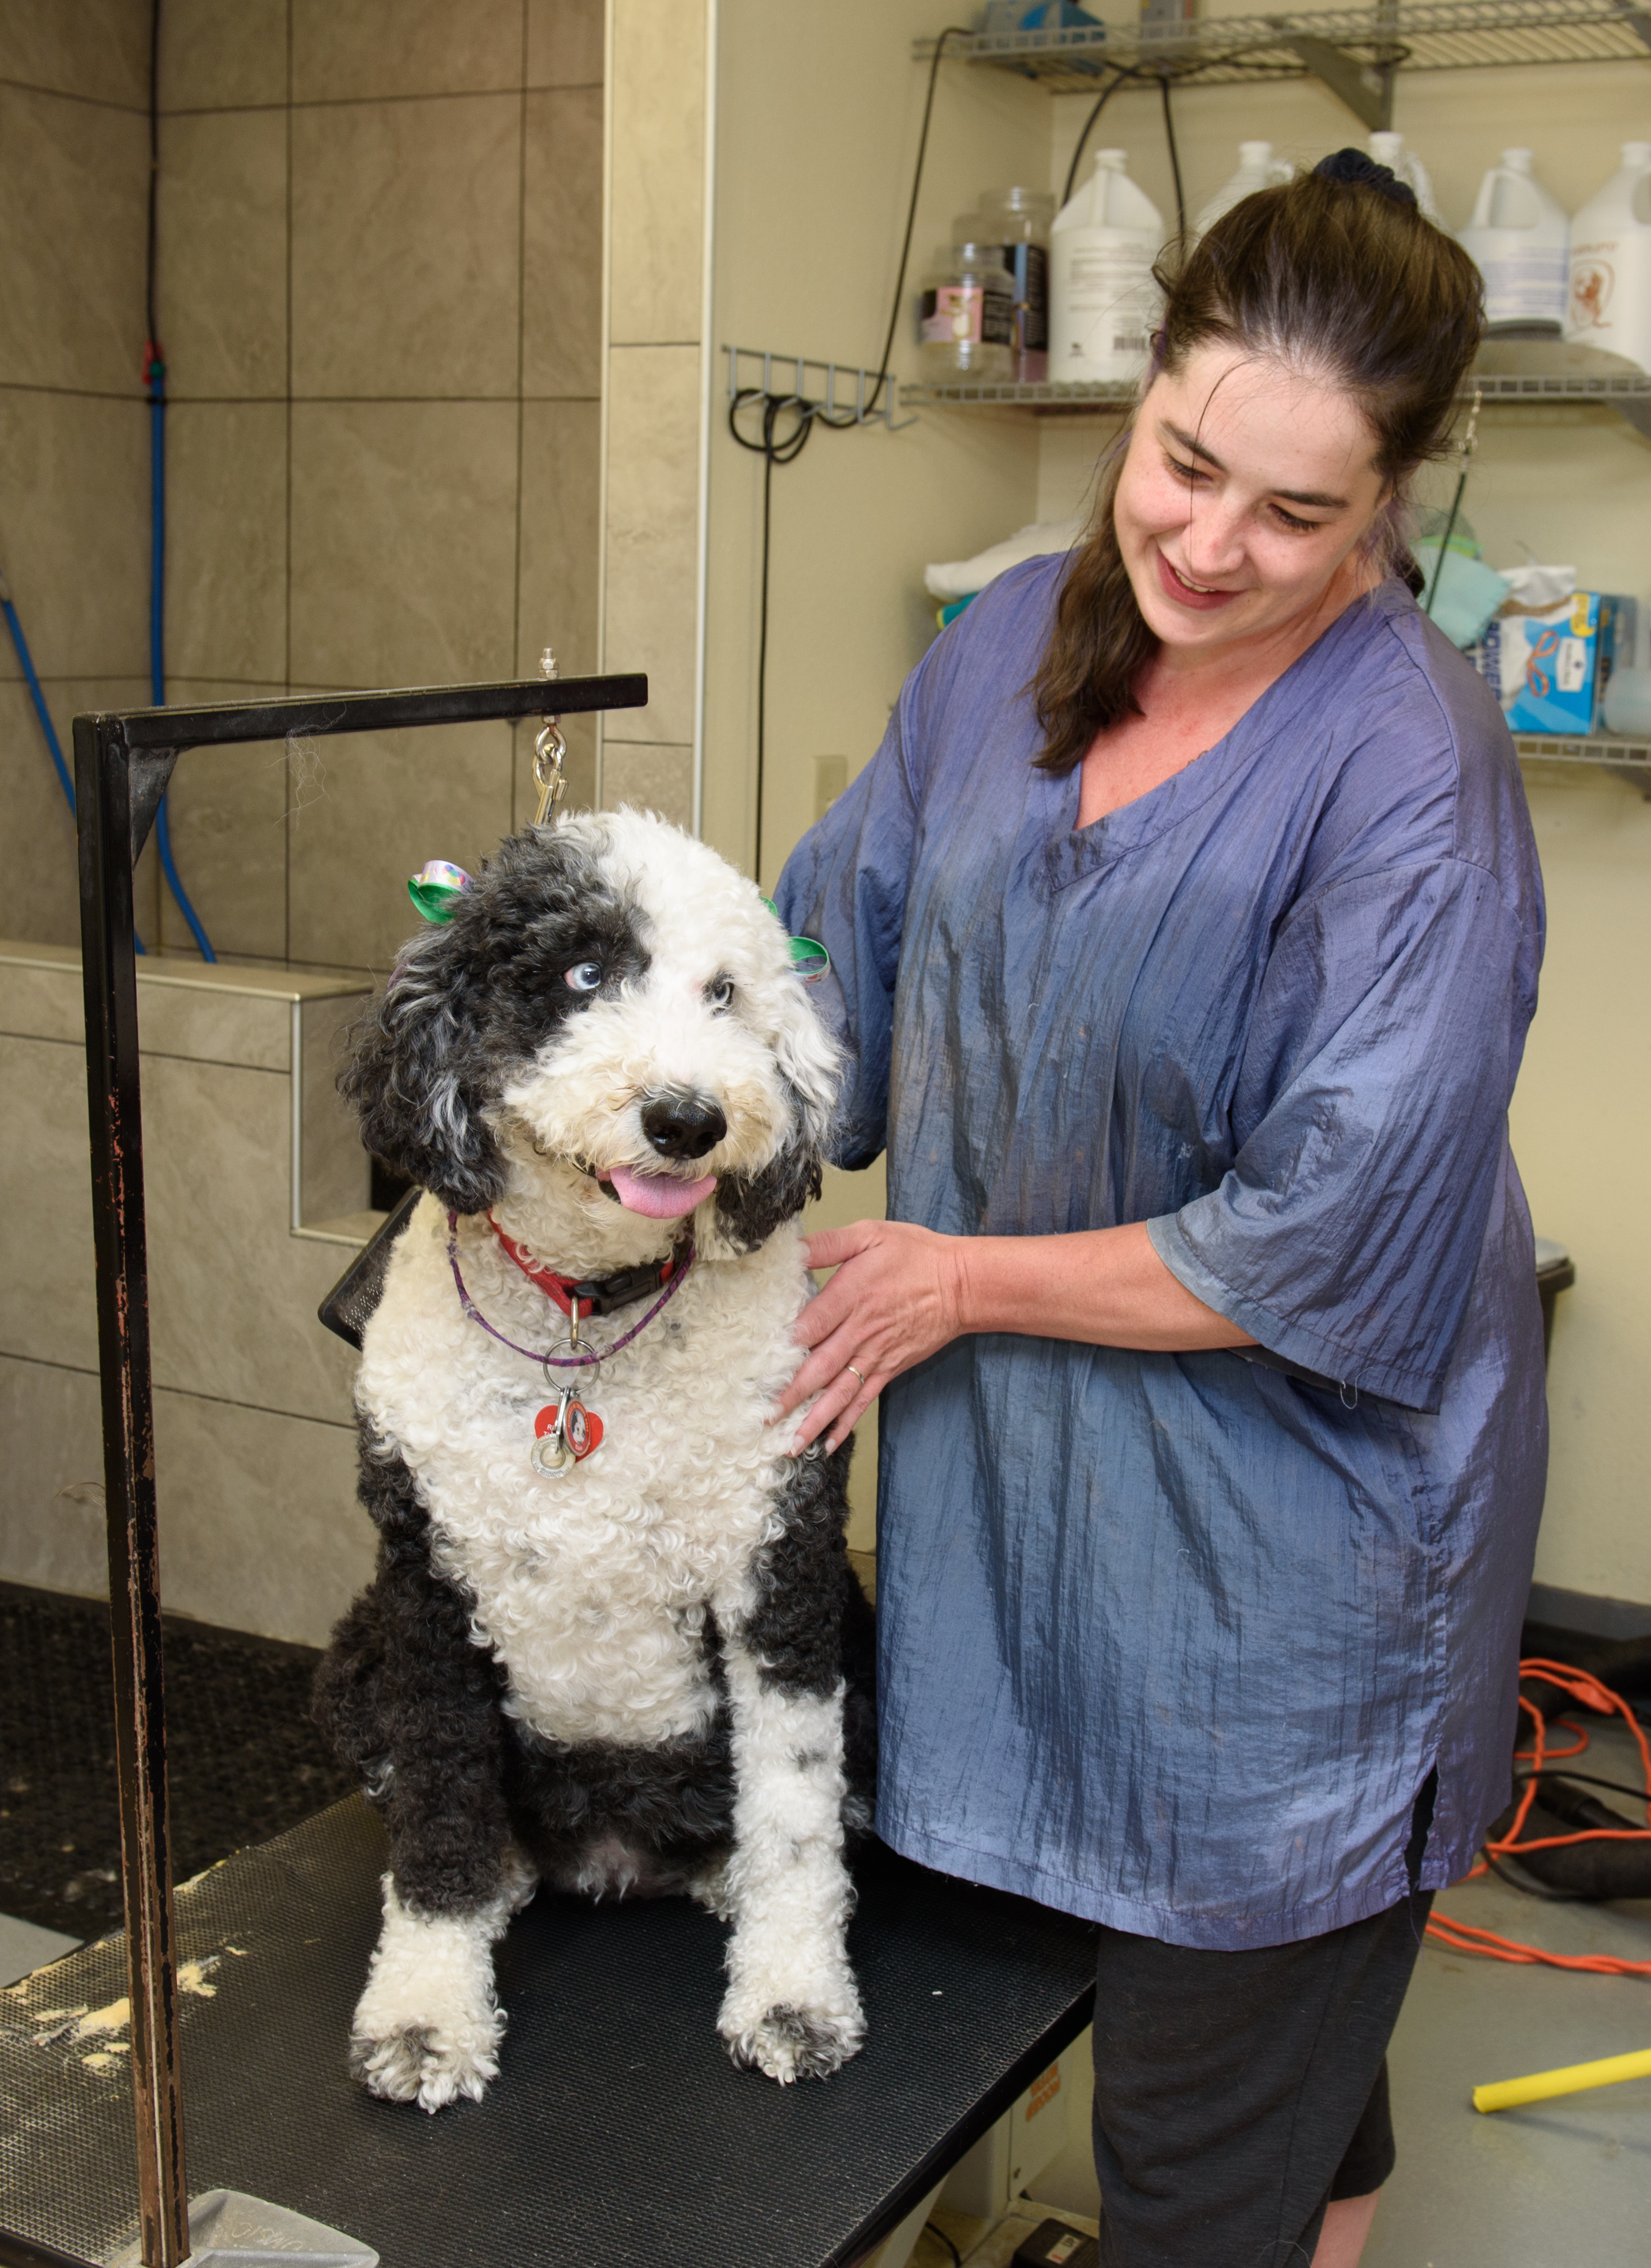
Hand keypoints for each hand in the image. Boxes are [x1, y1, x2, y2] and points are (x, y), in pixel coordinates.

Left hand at [779, 1219, 967, 1452]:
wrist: (961, 1284)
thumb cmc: (915, 1255)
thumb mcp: (870, 1234)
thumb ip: (829, 1244)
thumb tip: (792, 1248)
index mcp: (852, 1295)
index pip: (813, 1325)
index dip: (788, 1345)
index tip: (761, 1364)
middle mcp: (861, 1330)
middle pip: (821, 1367)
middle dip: (792, 1395)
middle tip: (765, 1418)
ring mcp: (876, 1354)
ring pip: (840, 1392)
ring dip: (814, 1419)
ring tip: (791, 1444)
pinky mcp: (889, 1368)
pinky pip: (864, 1400)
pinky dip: (846, 1422)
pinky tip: (828, 1443)